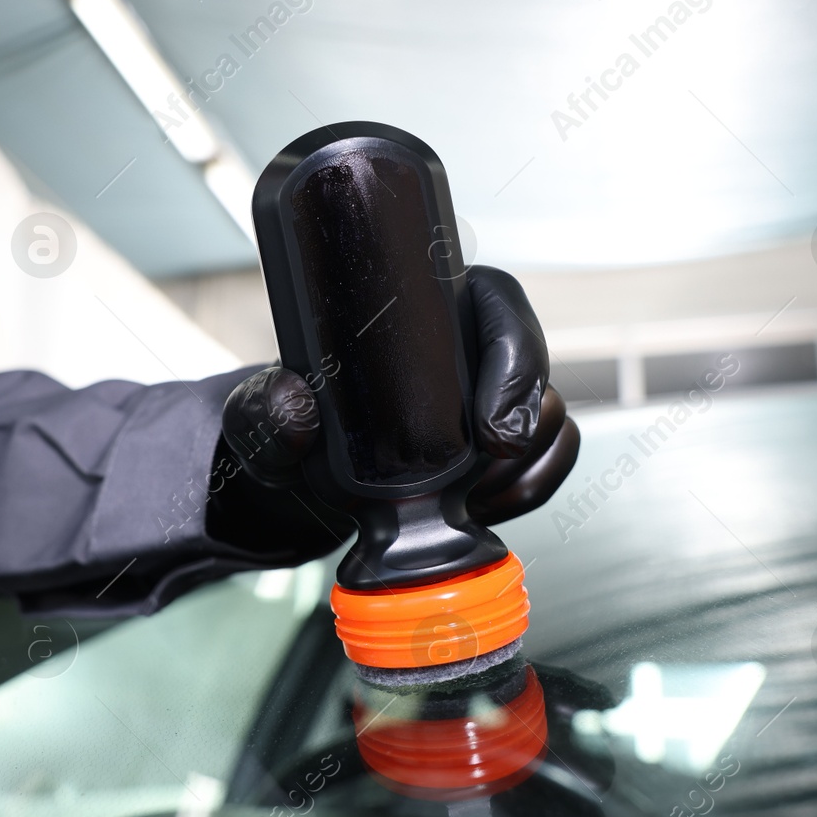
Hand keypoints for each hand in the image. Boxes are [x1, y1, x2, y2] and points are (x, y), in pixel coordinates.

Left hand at [217, 266, 579, 532]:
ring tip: (466, 499)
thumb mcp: (265, 410)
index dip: (517, 360)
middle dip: (524, 428)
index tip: (492, 429)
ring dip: (522, 469)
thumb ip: (269, 407)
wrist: (305, 466)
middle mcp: (473, 344)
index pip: (501, 307)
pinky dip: (529, 490)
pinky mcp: (508, 443)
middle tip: (481, 474)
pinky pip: (551, 461)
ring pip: (551, 421)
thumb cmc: (295, 418)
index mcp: (430, 307)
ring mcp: (497, 395)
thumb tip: (297, 411)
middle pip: (538, 370)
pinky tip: (481, 509)